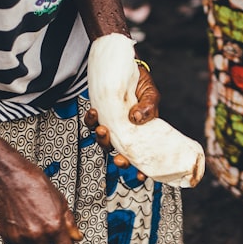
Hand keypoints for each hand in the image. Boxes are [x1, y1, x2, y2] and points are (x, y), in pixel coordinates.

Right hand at [0, 153, 83, 243]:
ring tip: (36, 240)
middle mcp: (37, 234)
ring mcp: (21, 236)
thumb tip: (76, 237)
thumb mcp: (60, 201)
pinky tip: (23, 237)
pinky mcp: (7, 235)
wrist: (10, 177)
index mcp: (54, 225)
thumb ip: (69, 222)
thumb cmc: (35, 185)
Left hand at [84, 63, 159, 177]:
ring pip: (103, 141)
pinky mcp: (99, 114)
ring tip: (103, 129)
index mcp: (140, 134)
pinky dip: (91, 120)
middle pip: (119, 153)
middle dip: (118, 159)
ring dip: (102, 139)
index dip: (140, 170)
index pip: (140, 156)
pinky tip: (94, 112)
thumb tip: (136, 118)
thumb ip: (148, 107)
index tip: (141, 176)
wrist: (127, 67)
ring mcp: (110, 125)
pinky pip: (91, 122)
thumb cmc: (142, 85)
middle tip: (119, 158)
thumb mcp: (151, 95)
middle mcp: (124, 133)